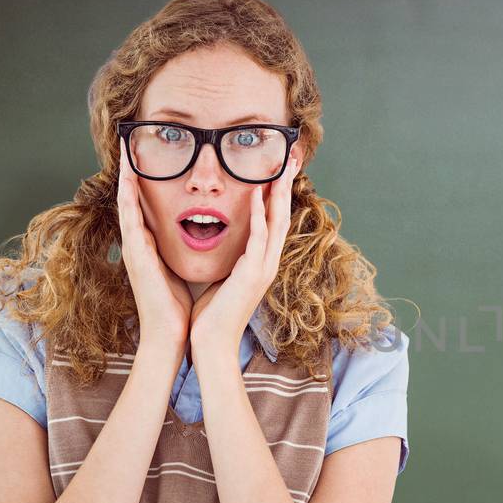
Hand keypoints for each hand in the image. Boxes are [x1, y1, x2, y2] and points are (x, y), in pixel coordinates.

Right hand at [117, 139, 193, 350]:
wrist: (171, 335)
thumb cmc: (178, 307)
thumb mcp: (180, 269)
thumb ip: (179, 252)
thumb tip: (192, 236)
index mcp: (150, 247)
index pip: (144, 207)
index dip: (143, 183)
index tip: (145, 158)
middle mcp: (138, 244)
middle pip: (131, 200)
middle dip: (130, 172)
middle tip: (129, 143)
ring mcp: (134, 250)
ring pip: (127, 205)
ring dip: (126, 178)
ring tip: (127, 152)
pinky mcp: (136, 257)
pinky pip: (131, 221)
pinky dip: (128, 200)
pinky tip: (128, 181)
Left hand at [189, 156, 299, 353]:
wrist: (211, 344)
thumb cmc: (211, 315)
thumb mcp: (222, 278)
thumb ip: (228, 259)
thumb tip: (222, 243)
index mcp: (260, 263)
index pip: (274, 221)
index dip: (278, 194)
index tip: (278, 170)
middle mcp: (267, 263)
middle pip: (283, 216)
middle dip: (287, 186)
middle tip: (292, 159)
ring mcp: (263, 268)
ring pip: (277, 223)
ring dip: (279, 194)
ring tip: (281, 168)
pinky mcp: (253, 274)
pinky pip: (259, 238)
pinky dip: (261, 215)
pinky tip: (259, 196)